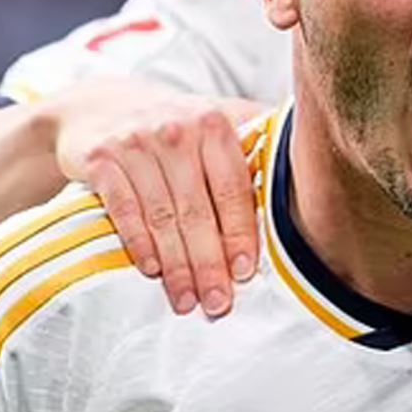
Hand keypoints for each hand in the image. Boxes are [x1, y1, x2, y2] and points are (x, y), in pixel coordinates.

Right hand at [49, 79, 265, 316]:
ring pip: (161, 217)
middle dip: (208, 263)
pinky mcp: (101, 159)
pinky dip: (138, 243)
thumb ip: (256, 142)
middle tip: (218, 304)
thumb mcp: (215, 124)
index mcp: (214, 125)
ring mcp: (136, 144)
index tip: (244, 273)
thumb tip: (310, 171)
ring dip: (175, 266)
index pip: (233, 189)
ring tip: (186, 301)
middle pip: (197, 211)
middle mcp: (176, 130)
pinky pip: (123, 210)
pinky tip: (152, 271)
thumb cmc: (175, 129)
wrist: (102, 107)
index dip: (240, 234)